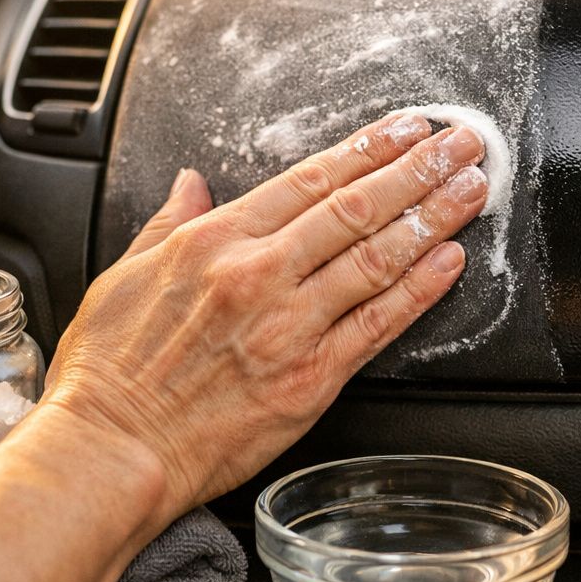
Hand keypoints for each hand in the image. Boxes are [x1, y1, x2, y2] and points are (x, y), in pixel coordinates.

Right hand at [42, 112, 487, 515]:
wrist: (110, 452)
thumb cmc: (108, 374)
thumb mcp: (123, 274)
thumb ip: (168, 222)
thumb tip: (191, 182)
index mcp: (214, 241)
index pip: (311, 179)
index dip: (370, 148)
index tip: (410, 130)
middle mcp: (258, 275)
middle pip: (357, 207)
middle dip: (419, 169)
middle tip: (464, 145)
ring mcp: (289, 327)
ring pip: (378, 258)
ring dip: (433, 218)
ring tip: (472, 190)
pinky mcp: (310, 380)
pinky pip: (378, 325)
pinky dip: (419, 290)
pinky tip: (451, 262)